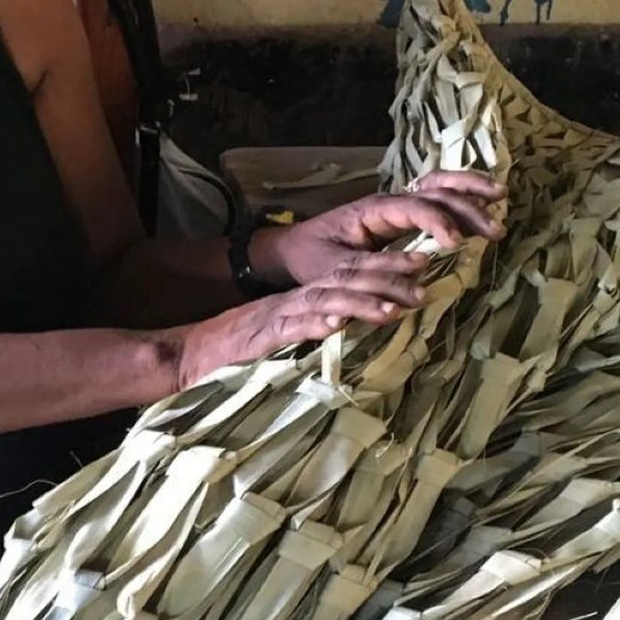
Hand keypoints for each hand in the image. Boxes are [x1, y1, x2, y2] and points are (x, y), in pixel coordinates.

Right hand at [172, 263, 431, 389]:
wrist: (195, 355)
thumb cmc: (247, 351)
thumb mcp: (295, 337)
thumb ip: (326, 330)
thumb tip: (366, 331)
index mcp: (309, 298)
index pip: (353, 275)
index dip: (387, 268)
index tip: (423, 265)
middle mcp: (299, 300)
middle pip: (347, 280)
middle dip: (386, 277)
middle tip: (425, 276)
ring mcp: (281, 315)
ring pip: (326, 300)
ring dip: (361, 302)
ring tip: (394, 307)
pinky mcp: (264, 336)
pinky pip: (292, 327)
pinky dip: (315, 324)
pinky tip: (337, 325)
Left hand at [252, 170, 506, 291]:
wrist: (292, 249)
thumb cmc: (310, 259)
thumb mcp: (333, 271)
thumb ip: (370, 276)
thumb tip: (413, 287)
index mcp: (371, 211)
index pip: (413, 207)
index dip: (437, 221)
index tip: (455, 244)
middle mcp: (388, 203)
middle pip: (435, 190)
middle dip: (467, 205)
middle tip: (496, 229)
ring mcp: (397, 207)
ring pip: (440, 186)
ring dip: (471, 192)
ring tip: (502, 199)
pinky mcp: (402, 218)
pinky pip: (437, 200)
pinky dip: (463, 199)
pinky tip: (485, 207)